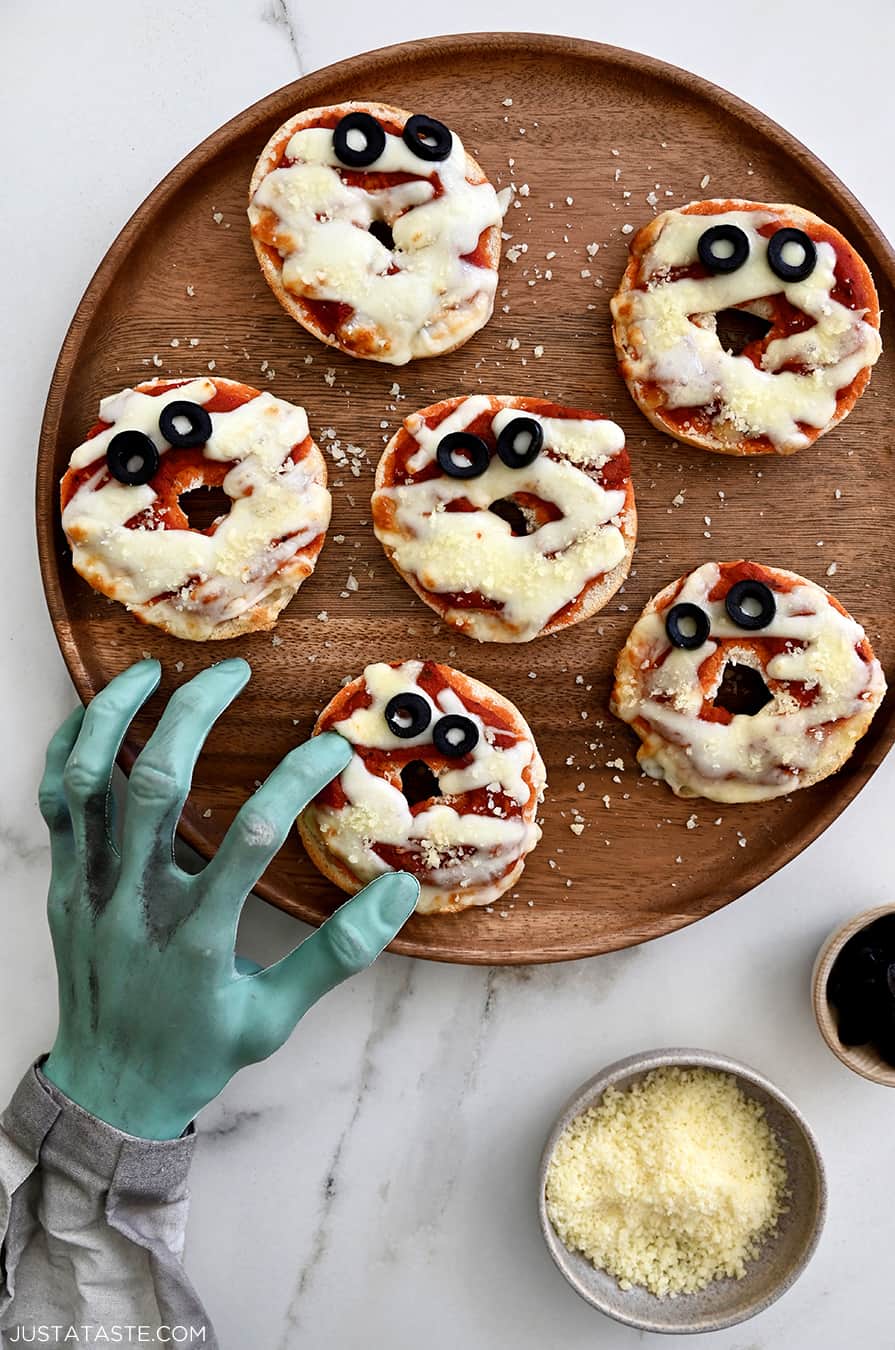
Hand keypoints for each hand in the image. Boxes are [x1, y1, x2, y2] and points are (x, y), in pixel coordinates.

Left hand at [39, 658, 417, 1139]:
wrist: (108, 1091)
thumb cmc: (198, 1052)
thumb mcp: (276, 1017)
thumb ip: (337, 954)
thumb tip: (399, 893)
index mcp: (198, 936)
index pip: (251, 837)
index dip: (294, 780)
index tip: (330, 749)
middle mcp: (137, 902)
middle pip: (158, 785)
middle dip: (196, 714)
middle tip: (233, 673)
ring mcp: (90, 890)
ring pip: (90, 782)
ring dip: (115, 716)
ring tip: (152, 671)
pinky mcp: (63, 885)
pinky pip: (54, 805)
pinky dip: (68, 752)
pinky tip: (93, 717)